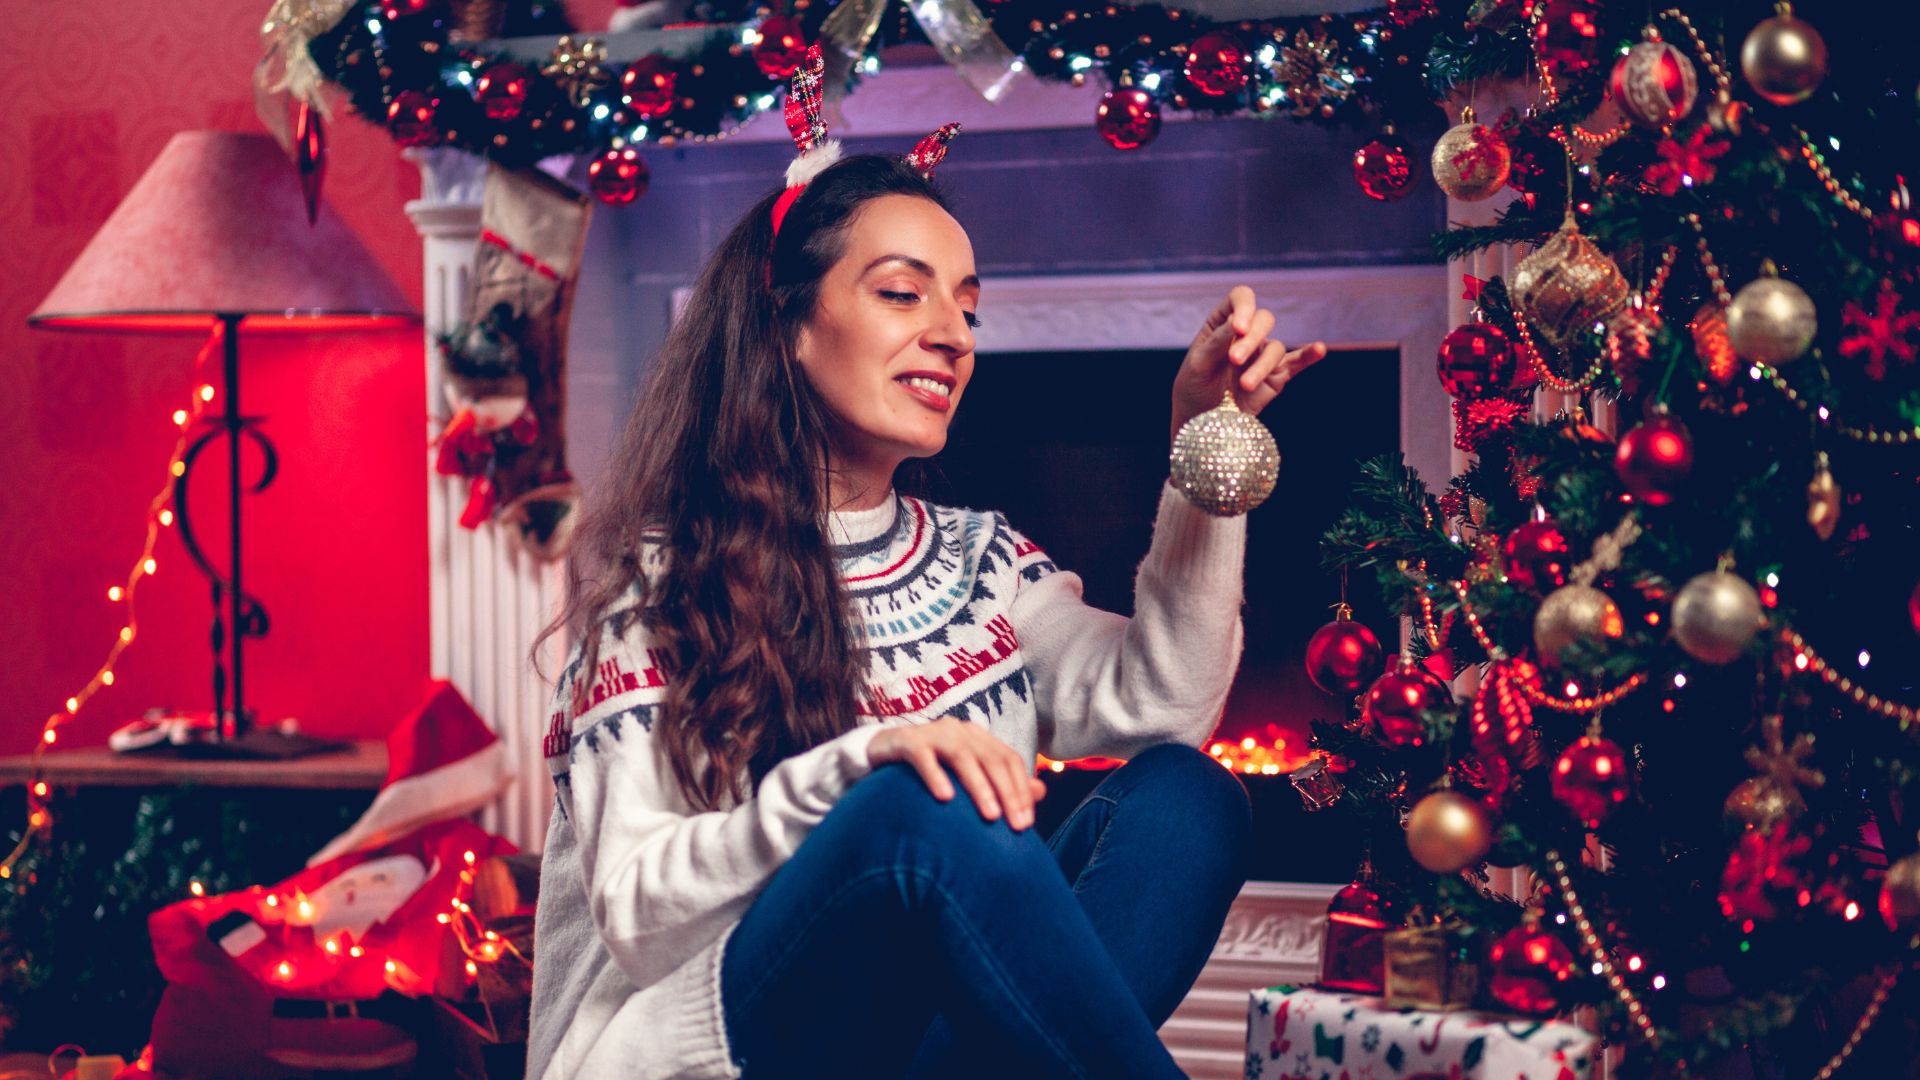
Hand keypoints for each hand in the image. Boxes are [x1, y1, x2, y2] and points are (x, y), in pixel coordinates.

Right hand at [868, 717, 1046, 829]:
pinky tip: (945, 799)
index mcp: (978, 737)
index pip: (1009, 759)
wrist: (883, 752)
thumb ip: (1002, 783)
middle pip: (991, 759)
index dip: (1021, 789)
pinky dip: (936, 777)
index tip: (1027, 822)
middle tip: (1016, 825)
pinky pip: (924, 758)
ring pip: (962, 757)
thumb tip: (1041, 792)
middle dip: (1007, 793)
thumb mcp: (968, 776)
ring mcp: (933, 733)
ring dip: (979, 787)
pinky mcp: (907, 741)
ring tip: (990, 816)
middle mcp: (960, 731)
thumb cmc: (931, 768)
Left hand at [1171, 285, 1328, 442]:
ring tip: (1244, 385)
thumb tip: (1237, 322)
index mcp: (1222, 323)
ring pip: (1275, 347)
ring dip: (1260, 366)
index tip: (1238, 328)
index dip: (1244, 307)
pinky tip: (1319, 349)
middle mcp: (1246, 333)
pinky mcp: (1277, 375)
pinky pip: (1297, 362)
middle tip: (1234, 360)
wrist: (1203, 422)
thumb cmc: (1194, 388)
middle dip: (1250, 340)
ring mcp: (1262, 354)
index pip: (1240, 299)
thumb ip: (1217, 342)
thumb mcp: (1197, 364)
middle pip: (1263, 320)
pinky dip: (1308, 355)